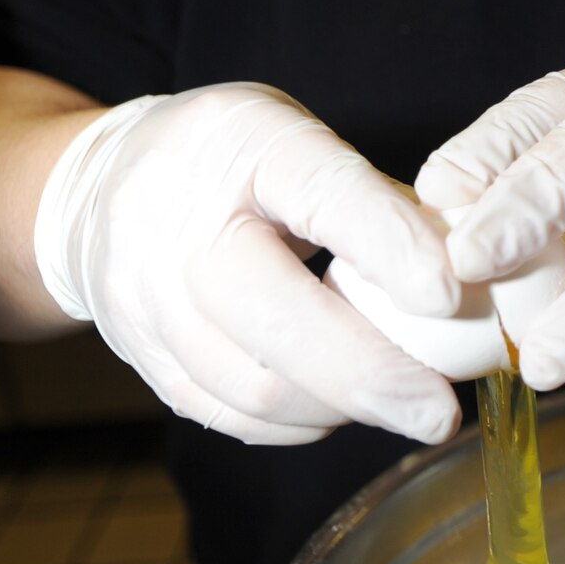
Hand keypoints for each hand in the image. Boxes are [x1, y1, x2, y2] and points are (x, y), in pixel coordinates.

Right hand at [33, 82, 462, 444]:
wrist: (97, 187)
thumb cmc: (230, 159)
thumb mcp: (298, 140)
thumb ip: (375, 201)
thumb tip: (467, 271)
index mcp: (244, 147)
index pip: (322, 193)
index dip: (388, 245)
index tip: (451, 295)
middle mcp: (182, 225)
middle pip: (276, 318)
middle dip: (372, 374)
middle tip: (441, 412)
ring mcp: (150, 301)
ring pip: (254, 386)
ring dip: (344, 408)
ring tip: (404, 407)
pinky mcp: (143, 360)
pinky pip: (229, 416)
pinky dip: (298, 423)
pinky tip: (342, 409)